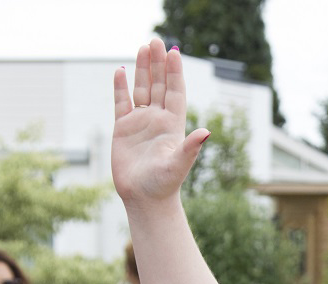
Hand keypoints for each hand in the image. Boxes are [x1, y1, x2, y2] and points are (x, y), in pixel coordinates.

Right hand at [111, 39, 210, 206]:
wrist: (145, 199)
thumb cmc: (164, 184)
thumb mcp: (179, 164)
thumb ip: (191, 148)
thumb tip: (206, 132)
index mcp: (173, 125)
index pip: (174, 92)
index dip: (174, 73)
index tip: (174, 52)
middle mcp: (157, 120)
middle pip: (158, 85)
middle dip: (158, 63)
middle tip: (156, 41)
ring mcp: (140, 123)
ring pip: (141, 89)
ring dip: (143, 69)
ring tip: (143, 47)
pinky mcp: (123, 129)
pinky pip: (122, 103)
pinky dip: (121, 87)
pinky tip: (121, 71)